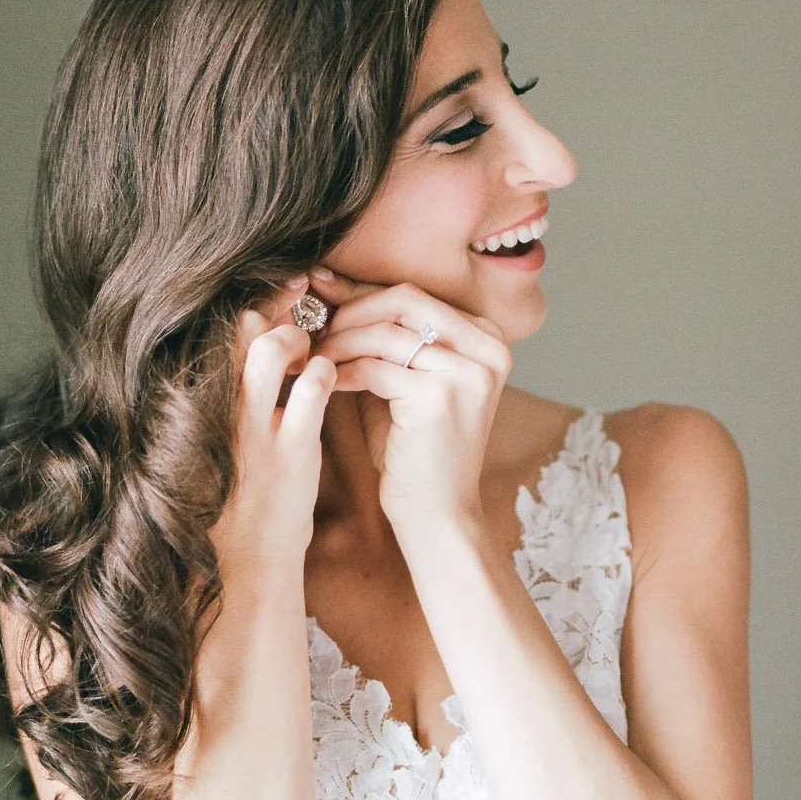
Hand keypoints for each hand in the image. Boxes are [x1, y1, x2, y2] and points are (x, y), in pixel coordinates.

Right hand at [209, 277, 337, 568]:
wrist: (244, 567)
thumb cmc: (237, 503)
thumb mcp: (221, 445)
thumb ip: (234, 398)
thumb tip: (258, 344)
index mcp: (199, 407)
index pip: (221, 334)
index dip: (255, 303)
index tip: (284, 291)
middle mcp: (218, 412)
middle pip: (240, 329)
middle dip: (275, 307)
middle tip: (305, 303)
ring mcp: (252, 431)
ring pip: (269, 349)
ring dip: (298, 338)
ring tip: (312, 352)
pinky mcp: (288, 452)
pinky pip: (310, 389)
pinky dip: (325, 373)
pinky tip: (330, 383)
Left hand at [303, 266, 512, 535]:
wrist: (437, 514)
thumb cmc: (415, 450)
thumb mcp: (401, 380)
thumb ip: (378, 337)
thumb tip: (329, 285)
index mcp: (488, 338)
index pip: (415, 295)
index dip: (361, 294)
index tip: (320, 293)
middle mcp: (488, 349)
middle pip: (404, 300)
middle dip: (350, 310)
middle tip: (314, 327)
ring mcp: (468, 371)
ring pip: (385, 332)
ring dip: (339, 341)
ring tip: (313, 356)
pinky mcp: (441, 396)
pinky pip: (374, 367)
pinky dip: (342, 371)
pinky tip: (325, 382)